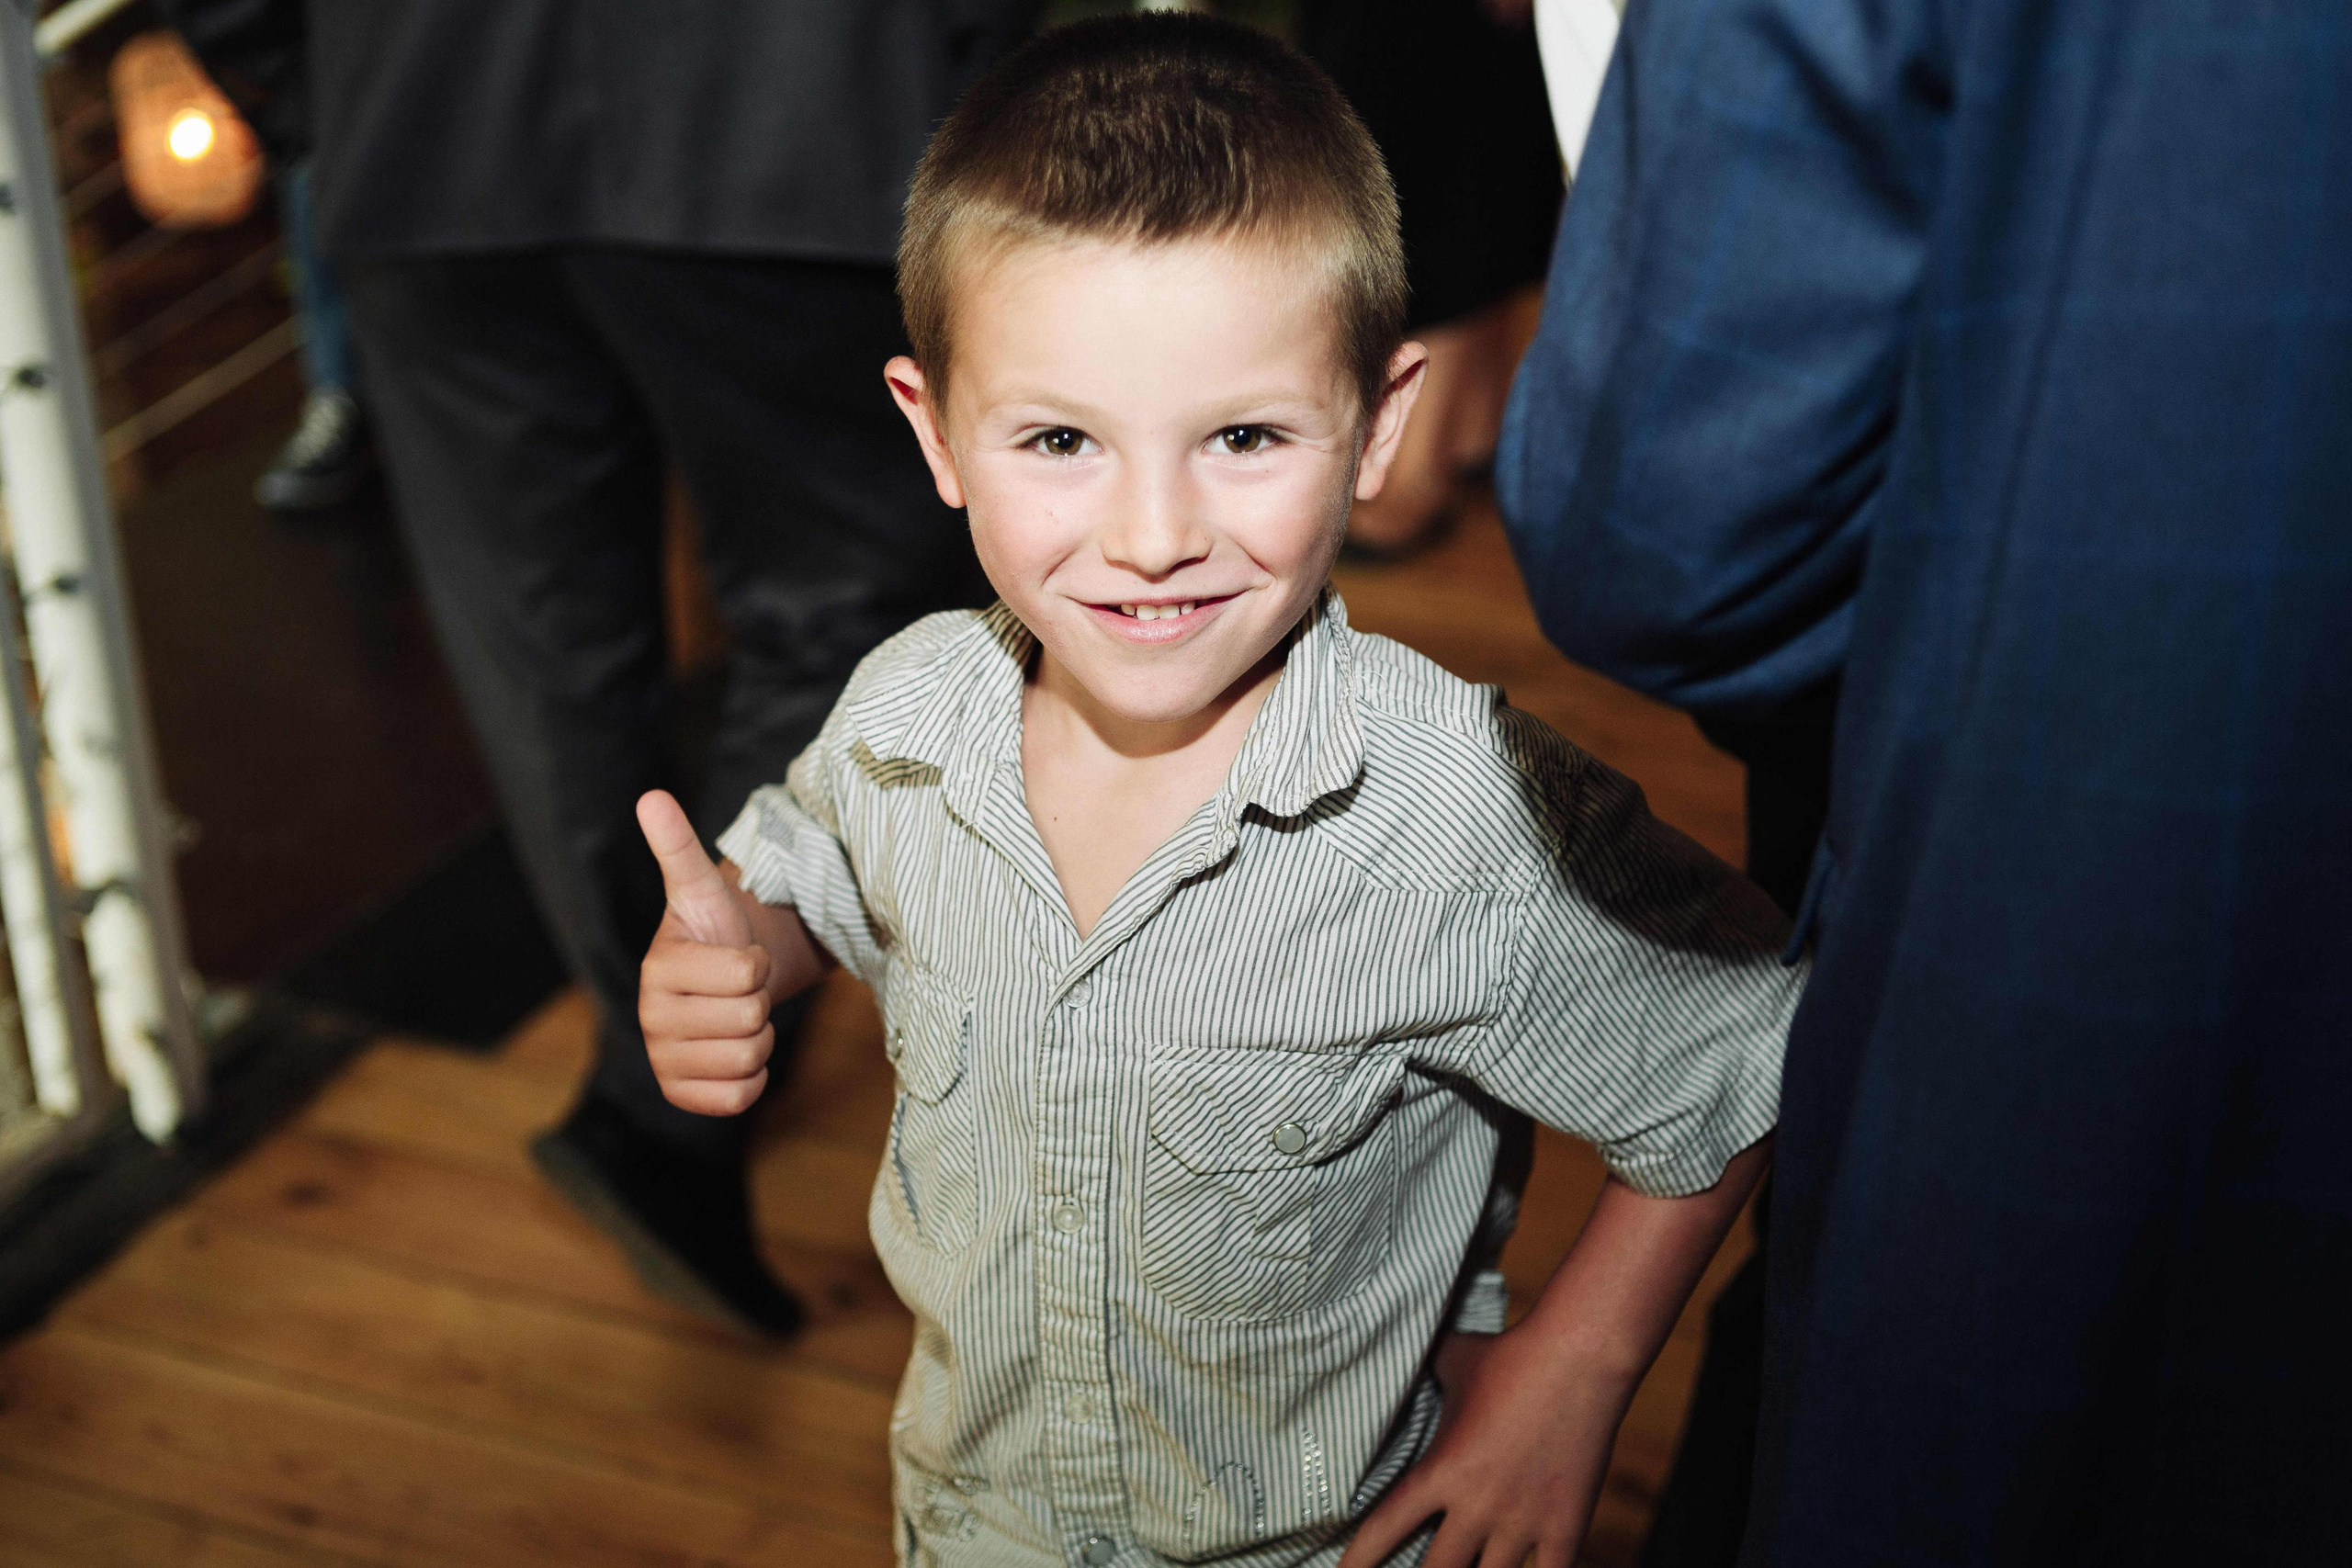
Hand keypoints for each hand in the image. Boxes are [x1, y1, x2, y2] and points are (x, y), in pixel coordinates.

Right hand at [636, 789, 771, 1115]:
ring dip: (759, 1037)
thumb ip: (678, 847)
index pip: (746, 973)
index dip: (758, 963)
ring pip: (750, 1058)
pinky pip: (739, 1098)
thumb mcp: (702, 889)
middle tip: (740, 990)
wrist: (724, 981)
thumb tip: (651, 796)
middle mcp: (650, 1018)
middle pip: (750, 1021)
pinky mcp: (680, 1095)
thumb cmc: (717, 933)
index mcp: (657, 969)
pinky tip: (734, 1053)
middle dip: (760, 1002)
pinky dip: (752, 1078)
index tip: (737, 955)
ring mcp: (663, 1060)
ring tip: (737, 1016)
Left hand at [1338, 1317, 1632, 1567]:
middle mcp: (1477, 1505)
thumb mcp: (1453, 1360)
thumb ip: (1424, 1371)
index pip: (1384, 1529)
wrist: (1580, 1357)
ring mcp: (1523, 1520)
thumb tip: (1395, 1347)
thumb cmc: (1510, 1354)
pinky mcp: (1566, 1524)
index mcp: (1442, 1470)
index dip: (1359, 1560)